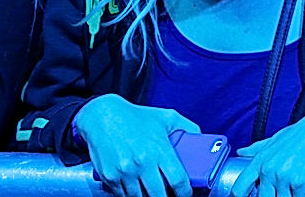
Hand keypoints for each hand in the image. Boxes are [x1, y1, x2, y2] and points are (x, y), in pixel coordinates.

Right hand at [73, 94, 200, 196]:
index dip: (185, 193)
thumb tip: (201, 139)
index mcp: (159, 149)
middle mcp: (142, 163)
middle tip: (170, 194)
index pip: (178, 180)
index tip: (186, 194)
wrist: (102, 115)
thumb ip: (187, 127)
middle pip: (159, 196)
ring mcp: (124, 172)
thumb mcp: (167, 117)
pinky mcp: (109, 177)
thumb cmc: (136, 116)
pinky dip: (131, 195)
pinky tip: (137, 188)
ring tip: (153, 191)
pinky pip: (123, 195)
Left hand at [230, 101, 304, 196]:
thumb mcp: (276, 139)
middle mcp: (269, 171)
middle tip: (282, 191)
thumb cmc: (302, 133)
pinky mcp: (301, 184)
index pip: (239, 189)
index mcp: (260, 161)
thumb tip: (240, 152)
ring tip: (292, 191)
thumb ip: (257, 148)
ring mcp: (284, 178)